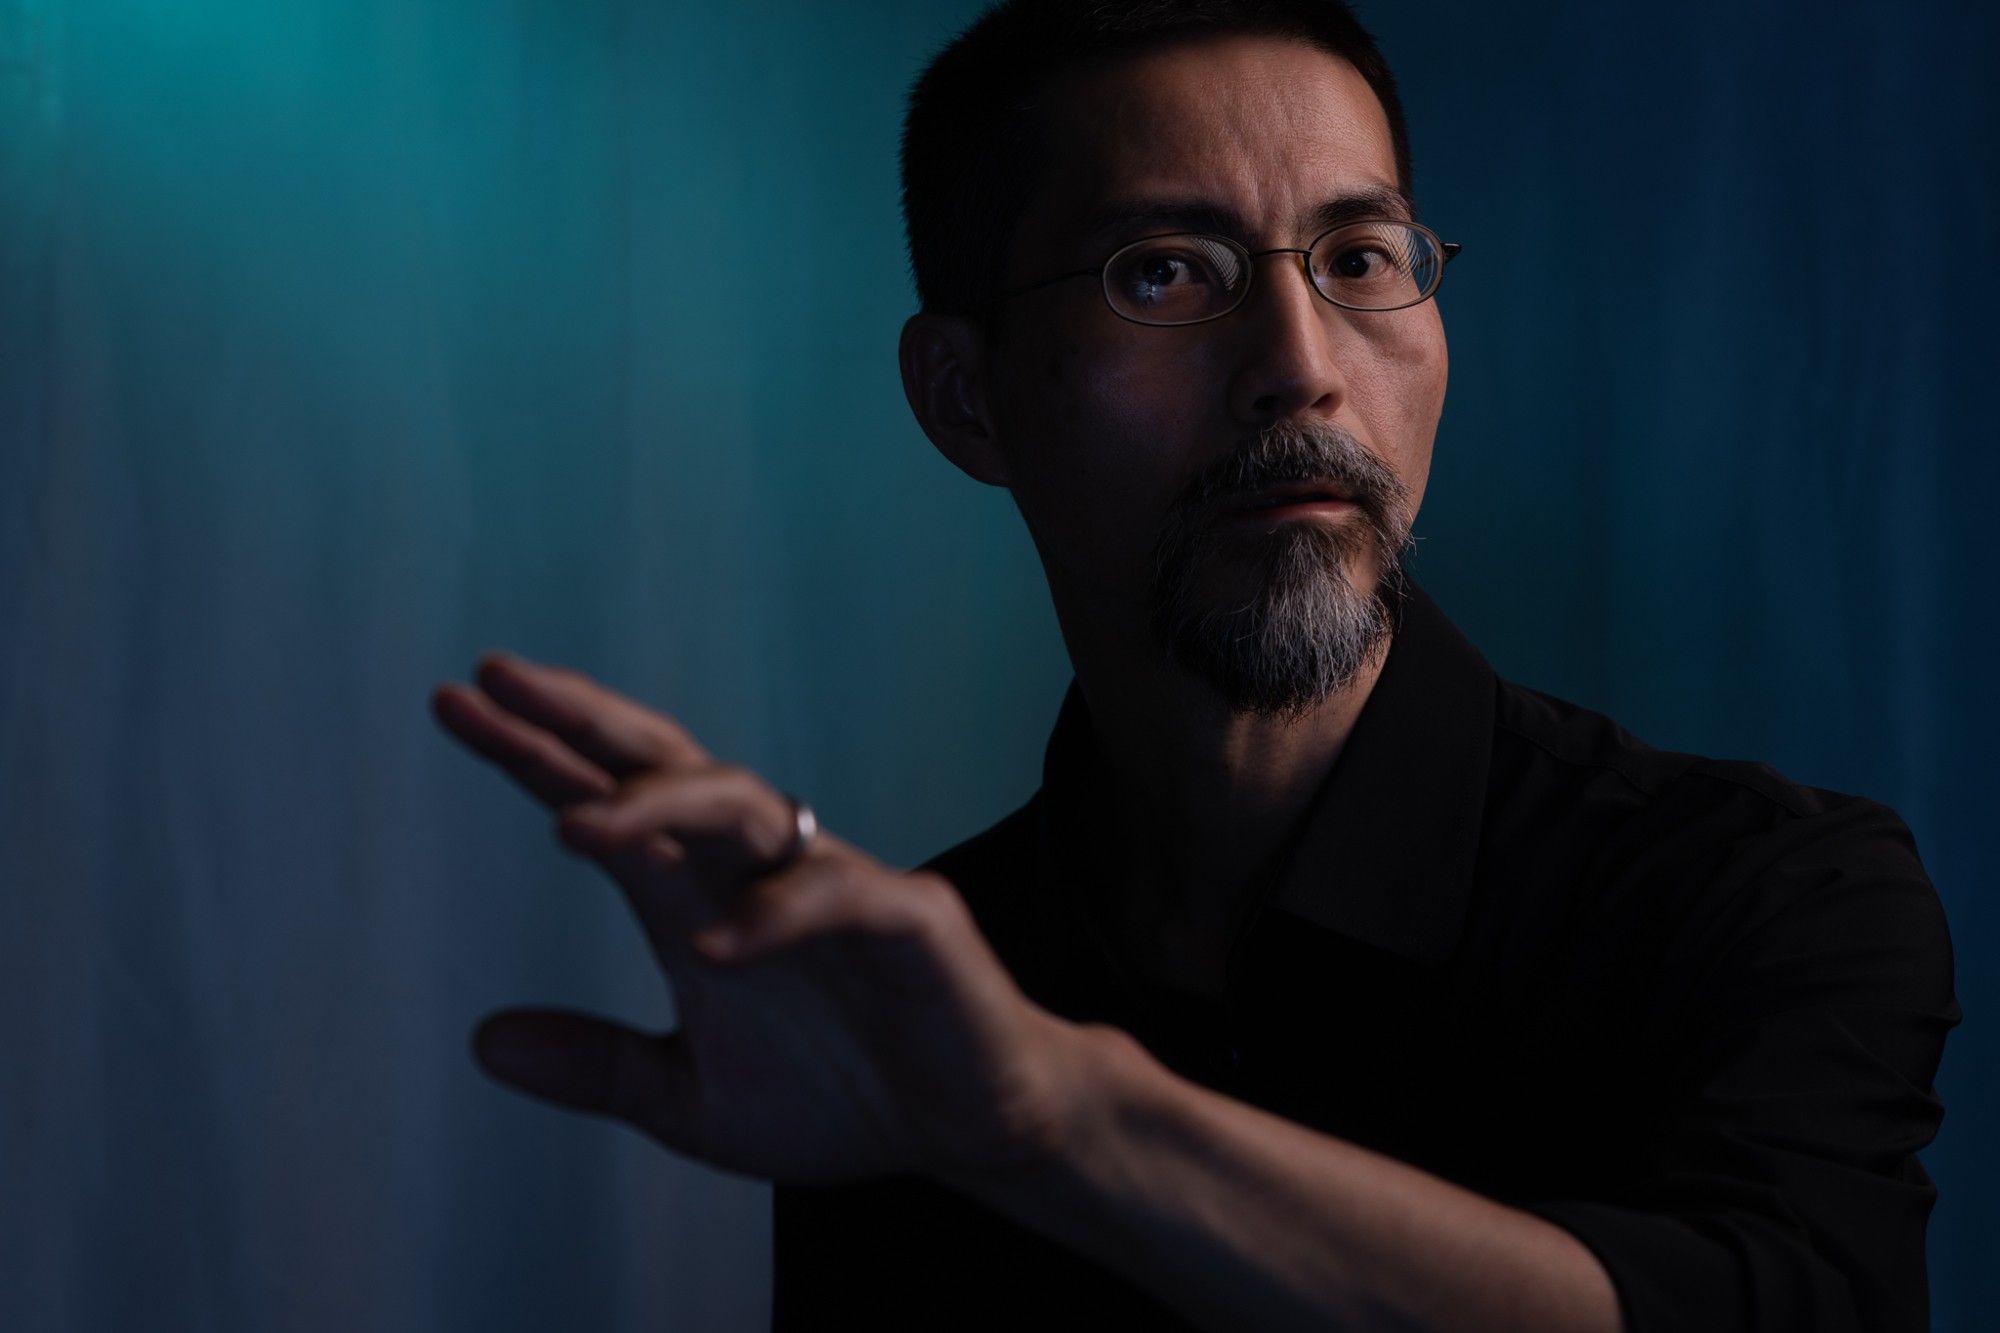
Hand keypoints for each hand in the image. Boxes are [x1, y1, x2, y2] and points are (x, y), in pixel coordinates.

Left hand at [430, 651, 1101, 1185]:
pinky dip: (772, 919)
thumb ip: (600, 1065)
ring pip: (745, 806)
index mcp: (703, 897)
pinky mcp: (911, 921)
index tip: (452, 702)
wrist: (972, 1128)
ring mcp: (836, 884)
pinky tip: (709, 952)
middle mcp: (761, 870)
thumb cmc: (844, 1096)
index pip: (608, 802)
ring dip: (659, 806)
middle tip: (497, 678)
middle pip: (668, 764)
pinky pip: (836, 898)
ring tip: (573, 826)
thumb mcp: (694, 1099)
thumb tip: (482, 1040)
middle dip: (583, 718)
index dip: (532, 753)